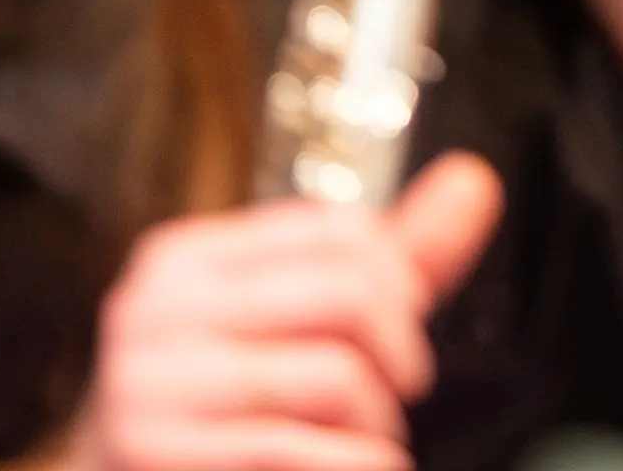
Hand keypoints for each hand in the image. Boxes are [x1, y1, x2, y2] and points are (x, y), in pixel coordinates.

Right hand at [81, 154, 502, 470]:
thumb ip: (386, 260)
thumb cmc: (223, 409)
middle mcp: (154, 311)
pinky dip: (358, 463)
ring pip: (335, 376)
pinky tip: (358, 466)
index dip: (399, 278)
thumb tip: (474, 179)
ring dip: (377, 422)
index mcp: (184, 258)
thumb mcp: (296, 322)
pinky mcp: (157, 456)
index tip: (403, 321)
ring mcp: (148, 387)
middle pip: (347, 293)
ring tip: (365, 437)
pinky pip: (300, 448)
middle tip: (398, 388)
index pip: (337, 229)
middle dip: (399, 351)